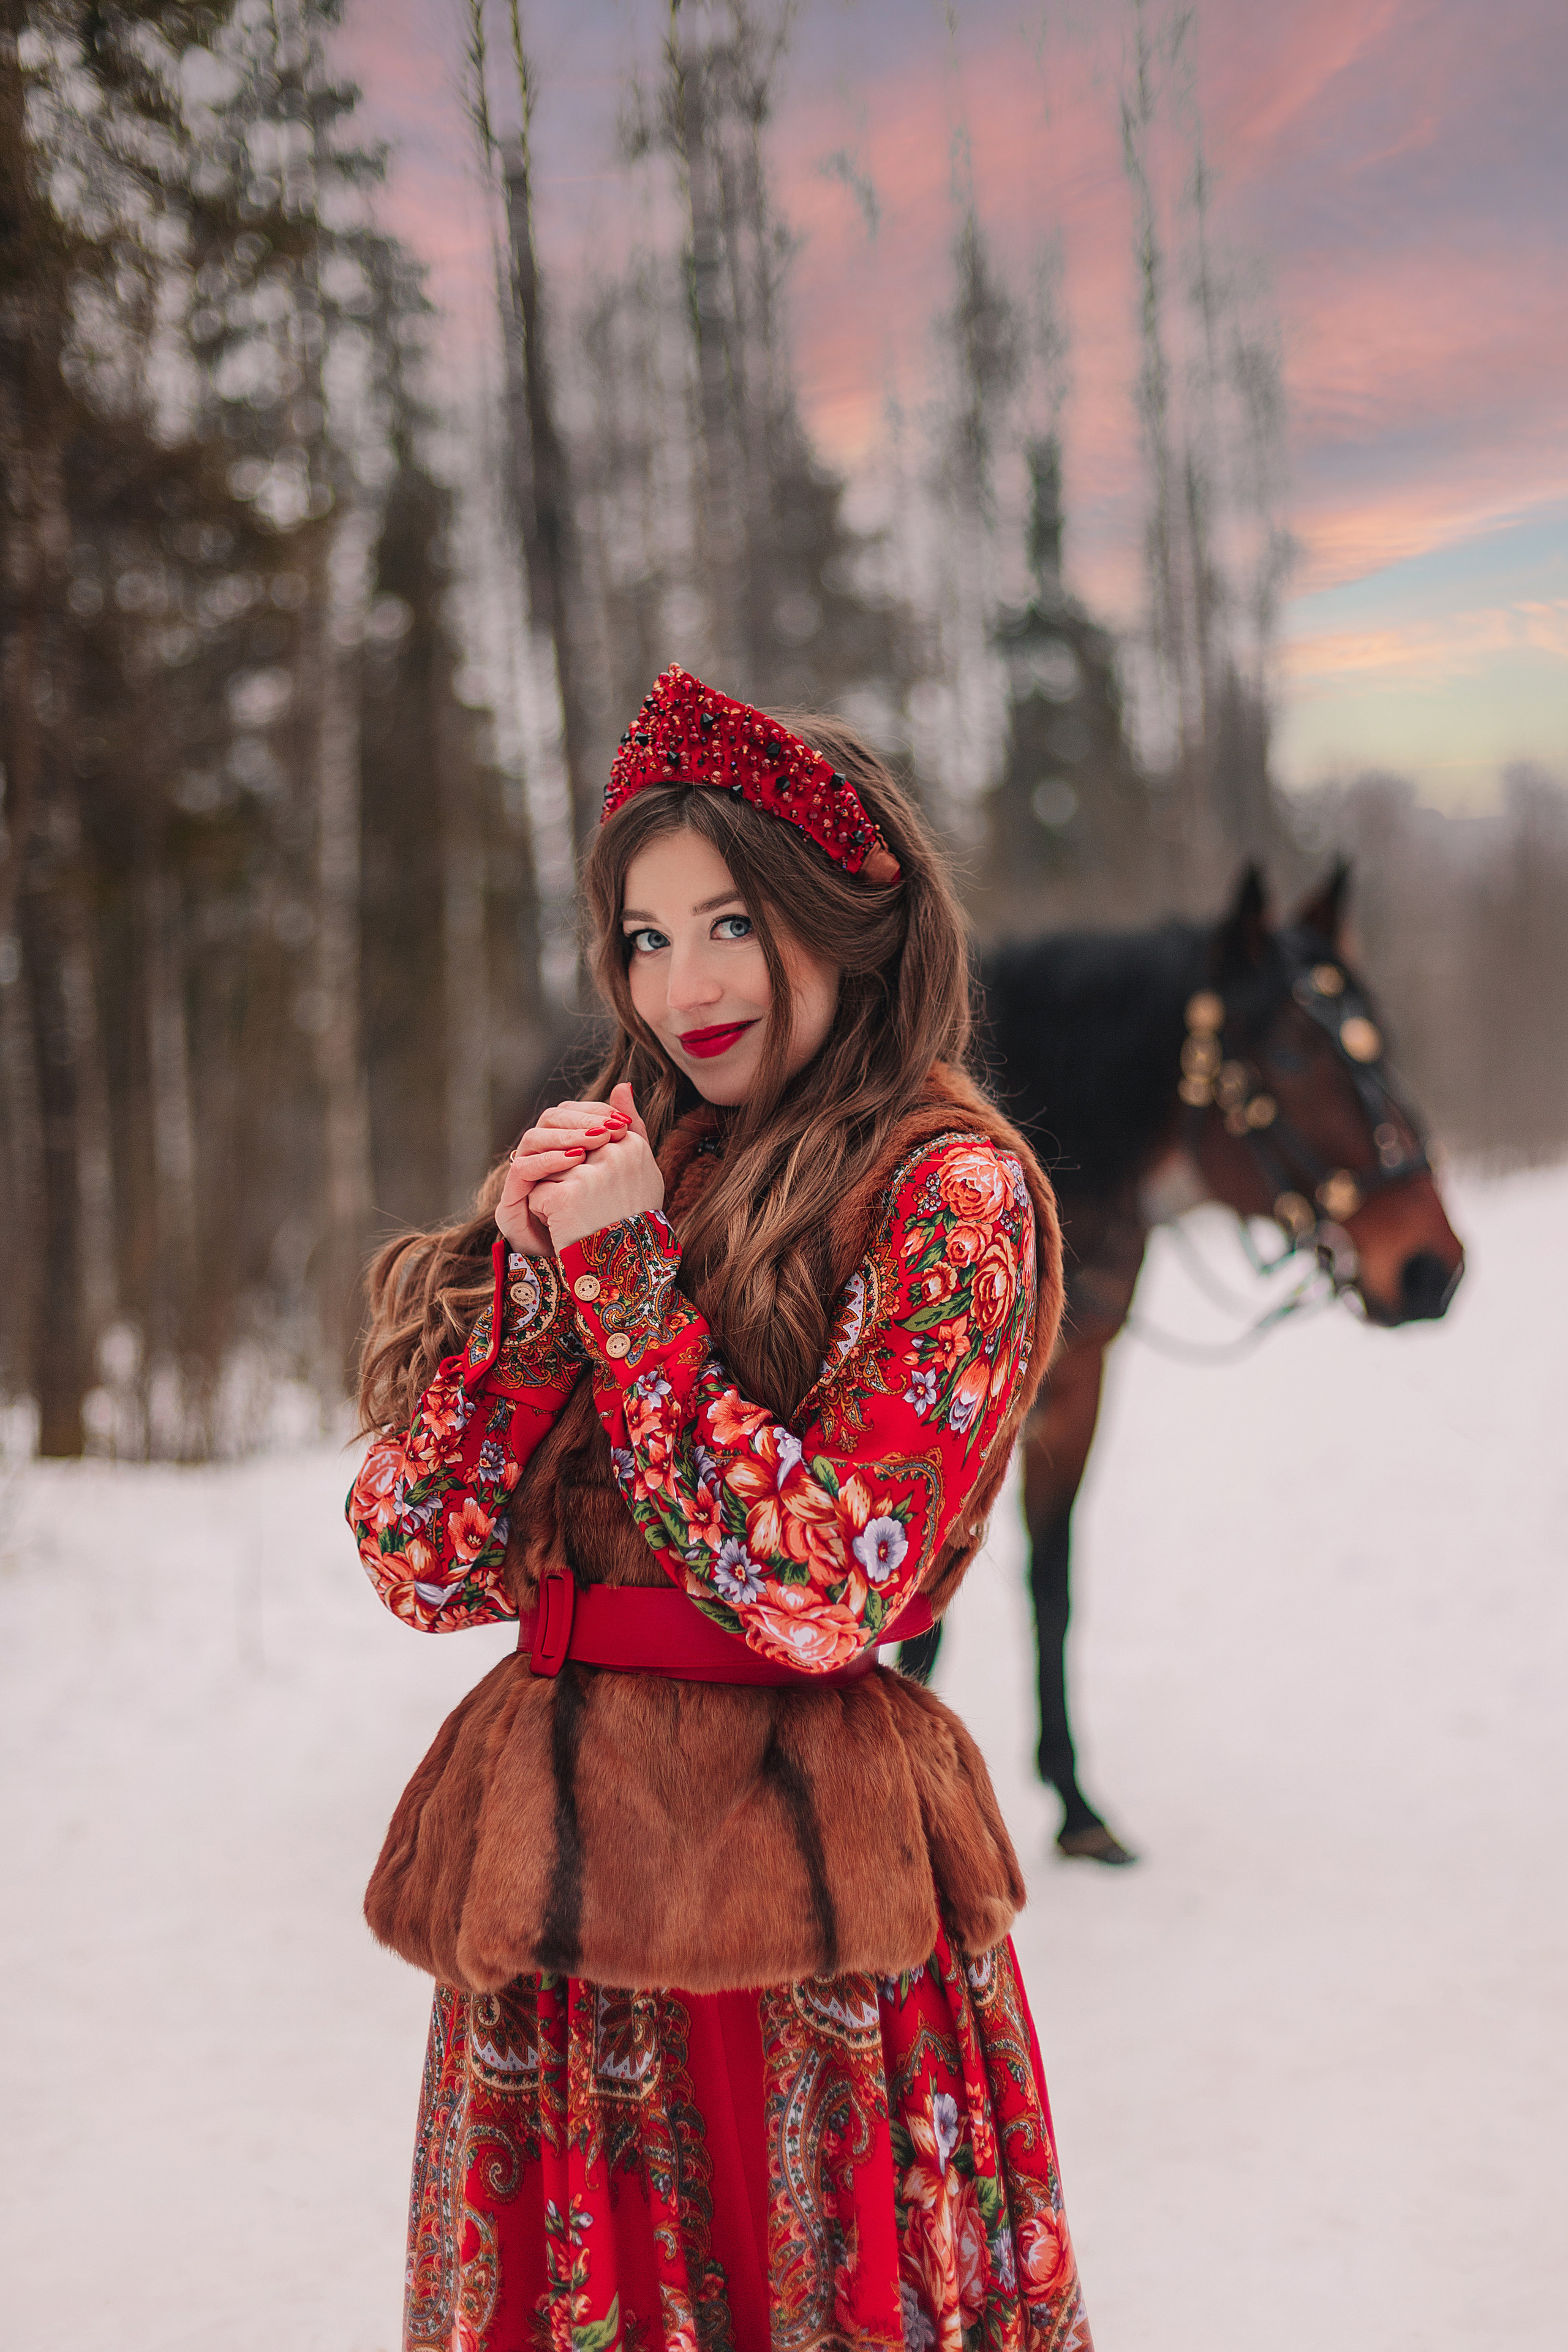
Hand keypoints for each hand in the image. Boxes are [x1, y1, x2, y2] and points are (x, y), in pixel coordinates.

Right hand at [496, 1092, 633, 1254]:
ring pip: (533, 1139)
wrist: (591, 1270)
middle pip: (550, 1119)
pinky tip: (574, 1161)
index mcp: (564, 1148)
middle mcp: (541, 1158)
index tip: (621, 1120)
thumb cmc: (607, 1221)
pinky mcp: (512, 1201)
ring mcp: (524, 1179)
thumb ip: (626, 1133)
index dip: (593, 1111)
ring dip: (565, 1136)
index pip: (571, 1112)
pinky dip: (548, 1161)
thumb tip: (626, 1084)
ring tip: (594, 1142)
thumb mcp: (624, 1173)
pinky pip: (522, 1170)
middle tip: (609, 1129)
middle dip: (580, 1120)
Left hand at [529, 1082, 664, 1249]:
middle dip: (565, 1177)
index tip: (592, 1190)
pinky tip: (567, 1230)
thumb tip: (621, 1083)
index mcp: (633, 1145)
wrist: (623, 1270)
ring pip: (548, 1171)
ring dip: (554, 1194)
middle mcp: (616, 1153)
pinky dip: (545, 1215)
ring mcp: (592, 1173)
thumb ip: (631, 1124)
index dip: (579, 1160)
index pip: (588, 1132)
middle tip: (586, 1209)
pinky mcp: (569, 1194)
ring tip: (577, 1219)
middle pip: (565, 1150)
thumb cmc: (632, 1219)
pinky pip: (538, 1193)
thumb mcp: (640, 1170)